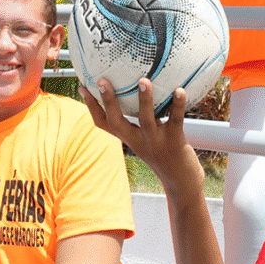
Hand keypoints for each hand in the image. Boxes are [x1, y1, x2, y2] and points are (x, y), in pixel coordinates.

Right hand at [81, 78, 204, 198]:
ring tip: (143, 81)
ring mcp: (155, 141)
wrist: (181, 182)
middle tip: (101, 81)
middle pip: (117, 122)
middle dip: (108, 101)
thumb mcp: (147, 139)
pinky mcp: (175, 141)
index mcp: (128, 138)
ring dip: (144, 99)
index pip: (104, 123)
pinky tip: (180, 90)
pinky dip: (178, 105)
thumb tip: (142, 88)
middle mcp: (138, 140)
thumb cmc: (164, 155)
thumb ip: (142, 121)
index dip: (91, 107)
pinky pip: (175, 120)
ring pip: (146, 119)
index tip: (82, 87)